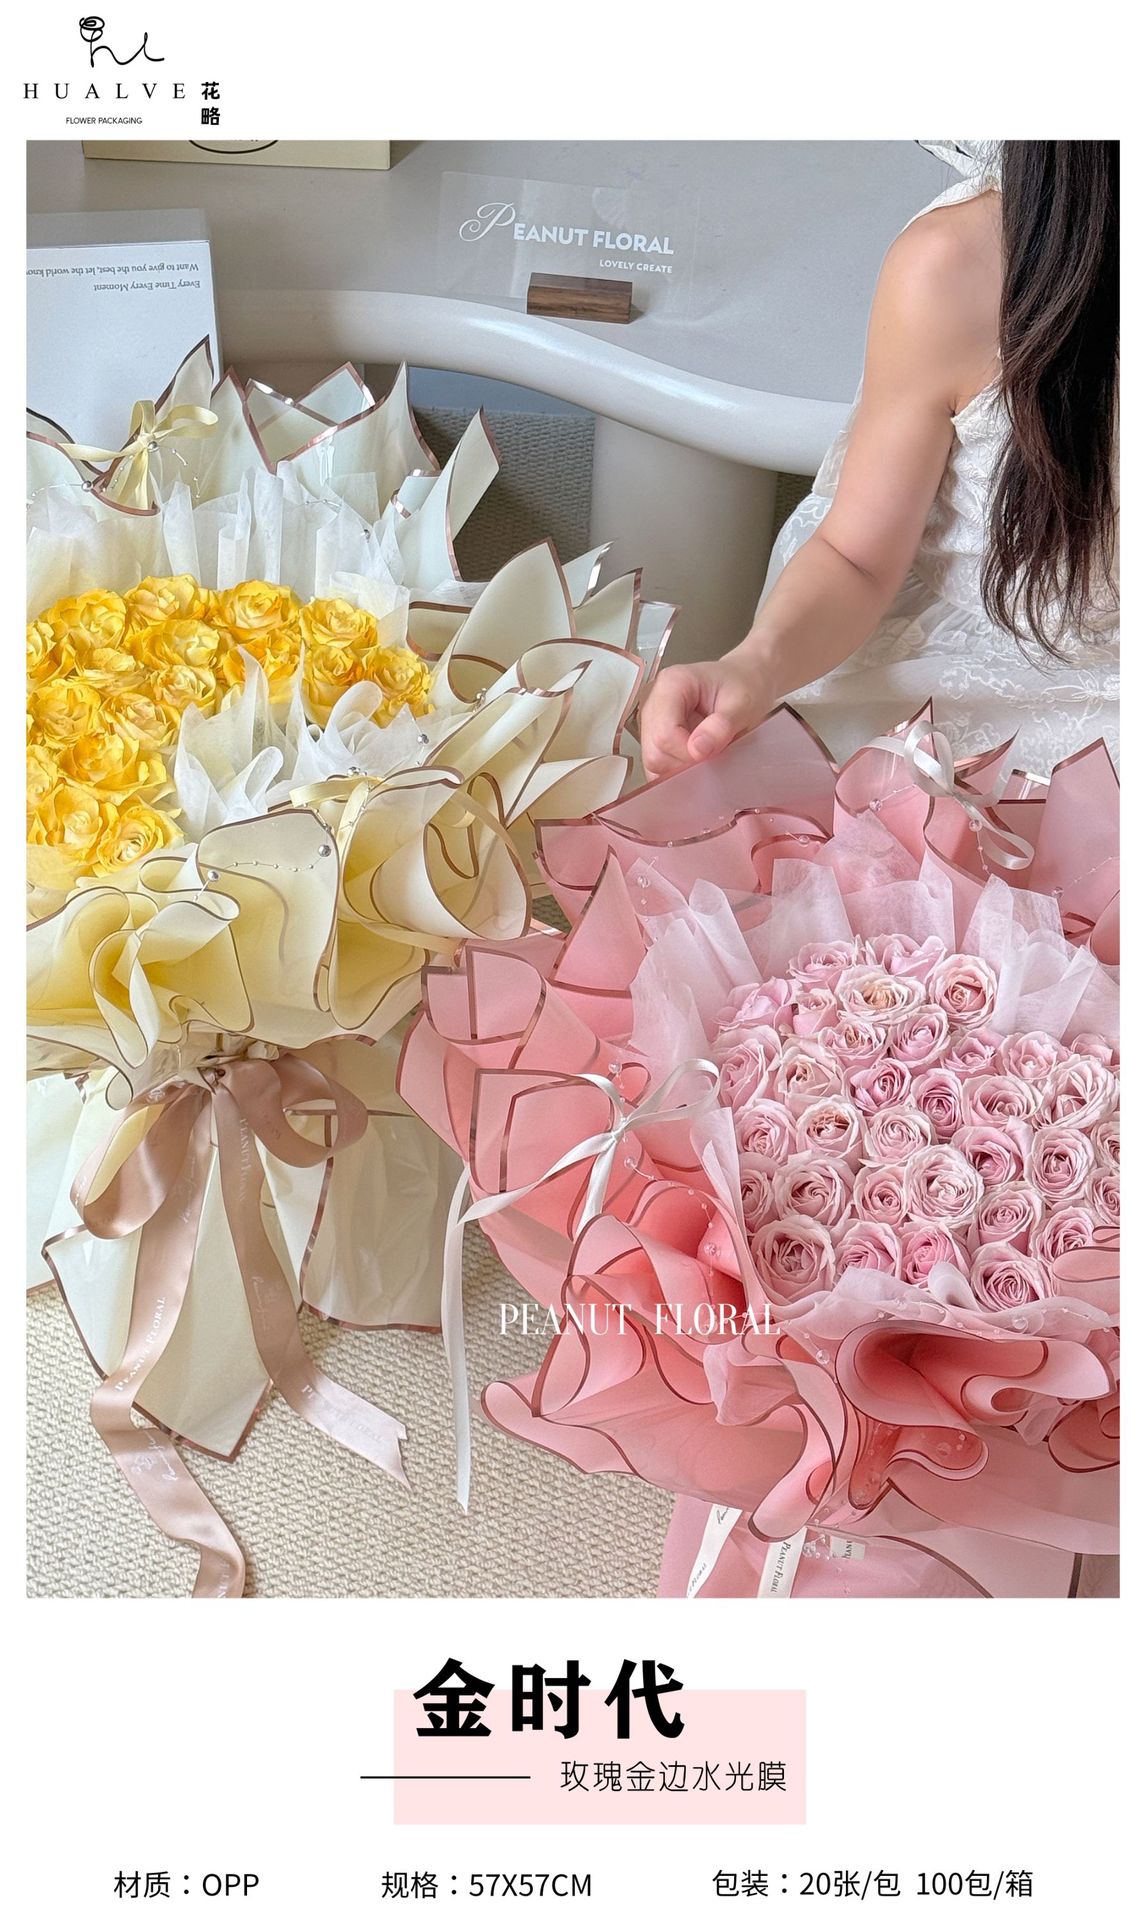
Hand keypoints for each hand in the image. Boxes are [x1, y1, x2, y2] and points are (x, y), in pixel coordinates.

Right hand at [640, 651, 772, 777]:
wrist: (743, 682)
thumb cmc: (742, 687)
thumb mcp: (742, 705)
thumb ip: (722, 727)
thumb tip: (698, 749)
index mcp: (672, 683)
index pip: (664, 733)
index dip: (687, 752)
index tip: (711, 751)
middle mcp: (654, 699)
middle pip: (654, 751)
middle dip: (684, 761)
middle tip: (712, 750)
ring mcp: (651, 718)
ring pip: (653, 761)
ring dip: (681, 765)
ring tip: (705, 747)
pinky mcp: (653, 733)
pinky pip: (657, 764)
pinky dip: (678, 767)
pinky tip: (696, 752)